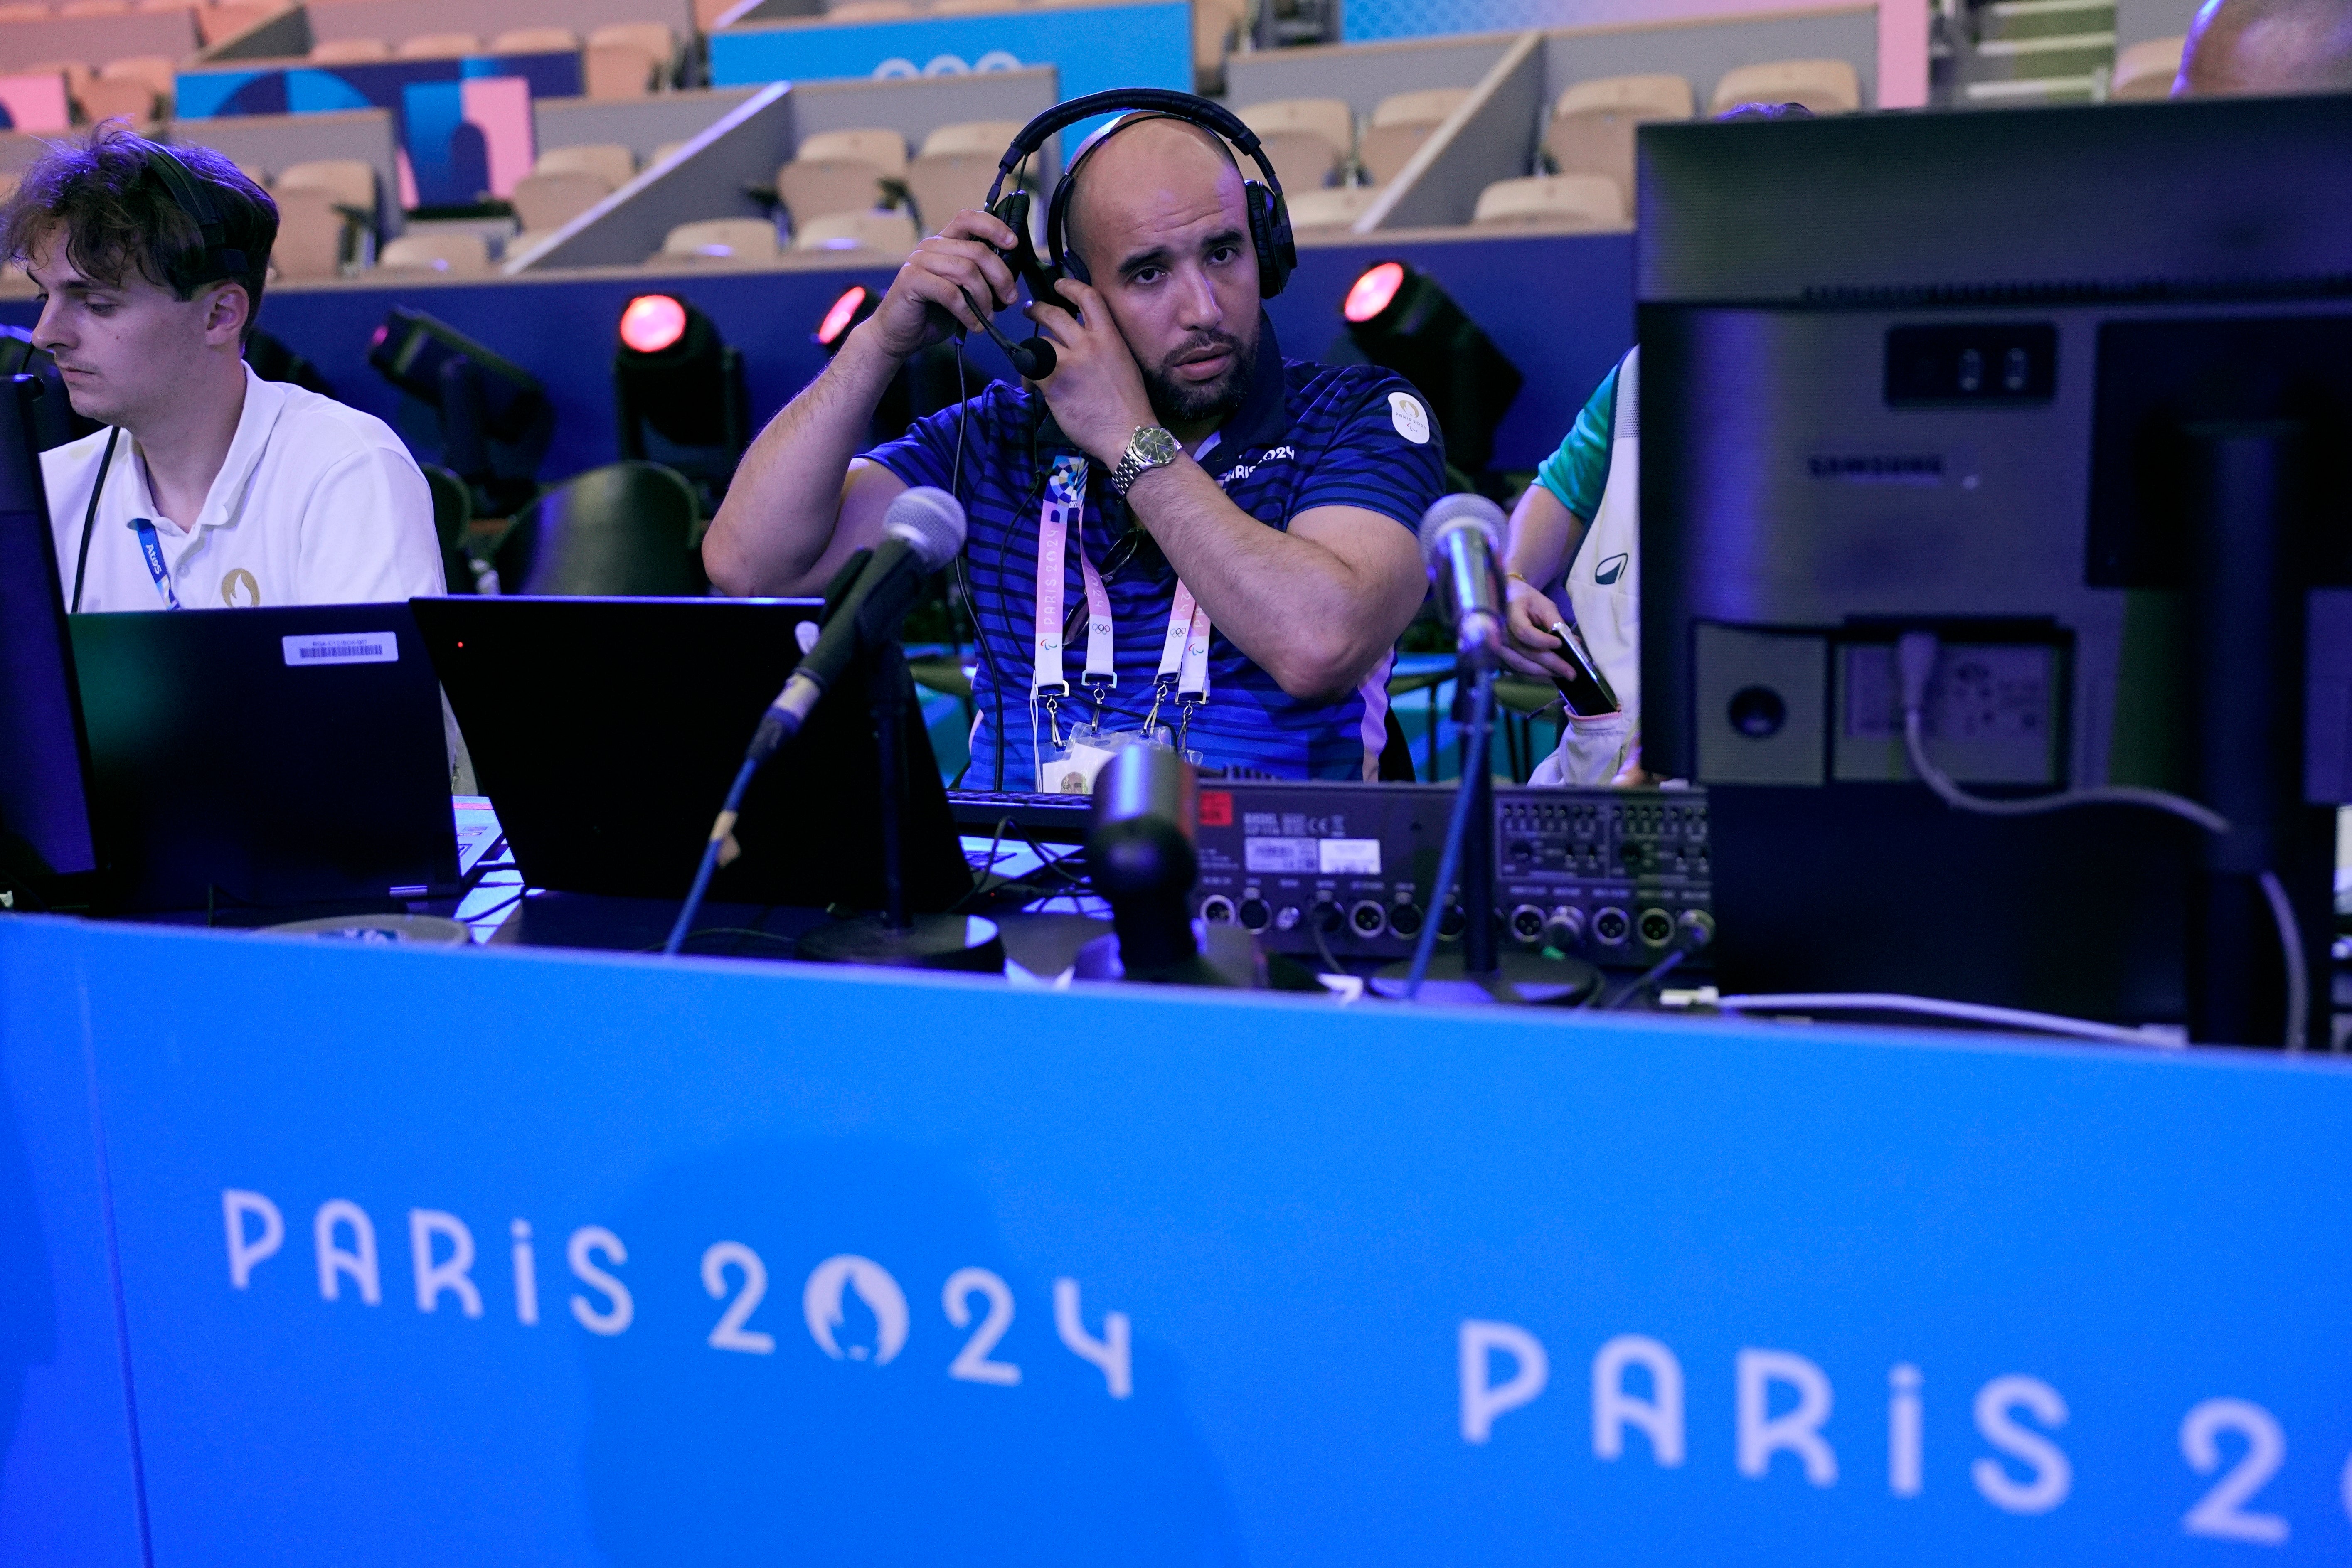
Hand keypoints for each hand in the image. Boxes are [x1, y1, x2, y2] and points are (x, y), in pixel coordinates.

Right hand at [860, 207, 1022, 362]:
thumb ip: (979, 277)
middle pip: (976, 250)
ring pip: (966, 270)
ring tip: (988, 316)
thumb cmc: (933, 313)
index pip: (968, 218)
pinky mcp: (911, 279)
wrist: (898, 334)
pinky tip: (974, 325)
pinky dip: (967, 312)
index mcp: (944, 242)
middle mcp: (931, 246)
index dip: (993, 227)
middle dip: (1000, 275)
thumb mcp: (962, 291)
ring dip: (984, 297)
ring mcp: (919, 261)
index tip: (1013, 244)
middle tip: (1010, 298)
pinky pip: (950, 292)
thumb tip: (1009, 278)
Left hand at [1024, 278, 1155, 466]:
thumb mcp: (1123, 365)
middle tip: (1031, 312)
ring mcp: (1070, 362)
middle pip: (1055, 315)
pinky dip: (1027, 377)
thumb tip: (1078, 347)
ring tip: (1029, 364)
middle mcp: (1089, 344)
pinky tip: (1031, 387)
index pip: (1088, 298)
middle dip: (1038, 310)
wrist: (1129, 434)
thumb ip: (1103, 349)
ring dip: (1031, 353)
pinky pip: (1031, 370)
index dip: (1070, 287)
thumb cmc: (1130, 406)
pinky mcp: (1054, 382)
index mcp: (1110, 338)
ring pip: (1039, 344)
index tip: (1059, 285)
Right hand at [1500, 579, 1583, 681]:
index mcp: (1510, 615)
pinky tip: (1549, 674)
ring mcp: (1497, 647)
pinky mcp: (1499, 656)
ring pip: (1521, 665)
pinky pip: (1517, 668)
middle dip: (1551, 664)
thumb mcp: (1542, 604)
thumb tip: (1573, 642)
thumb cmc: (1524, 600)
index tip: (1560, 643)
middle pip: (1525, 653)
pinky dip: (1534, 673)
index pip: (1524, 632)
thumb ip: (1555, 621)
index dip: (1542, 641)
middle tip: (1571, 673)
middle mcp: (1499, 633)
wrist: (1502, 600)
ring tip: (1562, 674)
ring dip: (1543, 672)